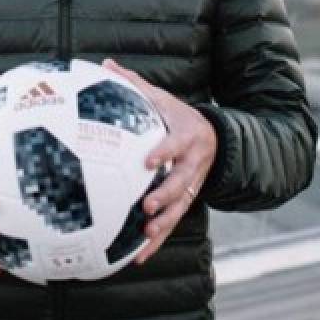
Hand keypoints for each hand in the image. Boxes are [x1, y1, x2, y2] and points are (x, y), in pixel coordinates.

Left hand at [103, 58, 217, 264]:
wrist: (215, 138)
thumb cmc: (177, 116)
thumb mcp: (163, 99)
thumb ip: (136, 84)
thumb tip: (105, 63)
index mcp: (186, 136)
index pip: (176, 144)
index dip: (164, 152)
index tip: (149, 160)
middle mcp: (192, 164)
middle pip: (182, 182)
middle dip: (166, 195)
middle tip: (147, 204)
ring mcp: (192, 185)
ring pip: (181, 207)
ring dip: (164, 222)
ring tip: (146, 233)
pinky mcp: (186, 201)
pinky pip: (172, 223)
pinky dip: (157, 241)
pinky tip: (138, 256)